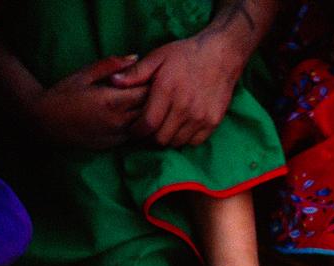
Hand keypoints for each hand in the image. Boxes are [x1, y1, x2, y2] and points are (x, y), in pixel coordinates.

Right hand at [28, 55, 147, 148]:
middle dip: (156, 101)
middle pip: (150, 112)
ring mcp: (117, 135)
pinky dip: (141, 128)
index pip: (146, 93)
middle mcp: (118, 120)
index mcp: (112, 100)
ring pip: (145, 127)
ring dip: (151, 117)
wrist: (46, 122)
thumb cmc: (64, 94)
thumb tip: (135, 57)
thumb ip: (111, 66)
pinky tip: (139, 119)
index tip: (154, 78)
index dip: (154, 85)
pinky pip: (136, 136)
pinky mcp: (114, 145)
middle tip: (158, 92)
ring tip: (151, 105)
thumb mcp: (84, 73)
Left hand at [110, 34, 239, 146]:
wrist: (220, 55)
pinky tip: (179, 128)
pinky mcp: (212, 123)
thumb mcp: (157, 57)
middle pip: (161, 138)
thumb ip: (136, 73)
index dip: (137, 132)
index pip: (147, 124)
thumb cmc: (185, 55)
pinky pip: (193, 142)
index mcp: (166, 90)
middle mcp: (184, 107)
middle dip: (150, 137)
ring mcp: (200, 117)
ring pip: (176, 142)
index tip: (134, 130)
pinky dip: (184, 139)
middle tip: (147, 130)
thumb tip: (113, 82)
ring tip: (162, 129)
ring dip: (167, 139)